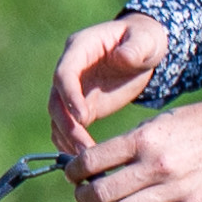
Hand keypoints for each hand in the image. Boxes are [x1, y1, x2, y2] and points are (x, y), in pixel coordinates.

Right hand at [48, 12, 167, 153]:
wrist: (142, 50)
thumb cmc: (144, 40)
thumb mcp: (145, 40)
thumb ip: (135, 48)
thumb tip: (122, 57)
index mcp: (80, 48)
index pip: (65, 73)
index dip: (69, 96)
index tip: (84, 118)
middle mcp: (70, 69)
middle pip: (56, 101)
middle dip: (68, 126)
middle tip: (85, 149)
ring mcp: (72, 90)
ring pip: (58, 118)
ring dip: (68, 140)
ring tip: (86, 160)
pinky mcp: (81, 107)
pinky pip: (67, 128)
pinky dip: (71, 144)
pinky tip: (85, 160)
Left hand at [71, 95, 201, 201]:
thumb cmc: (196, 125)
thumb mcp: (159, 123)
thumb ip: (130, 145)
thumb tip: (96, 166)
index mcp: (144, 139)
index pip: (92, 160)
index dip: (74, 171)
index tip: (73, 175)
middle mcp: (156, 165)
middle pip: (102, 192)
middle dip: (83, 198)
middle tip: (82, 197)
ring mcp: (175, 190)